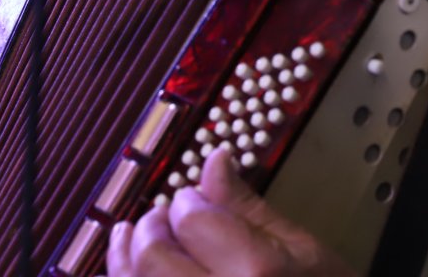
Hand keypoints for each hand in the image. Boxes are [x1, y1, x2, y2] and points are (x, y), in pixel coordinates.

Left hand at [106, 146, 356, 275]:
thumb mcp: (301, 250)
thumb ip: (247, 208)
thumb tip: (214, 162)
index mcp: (255, 275)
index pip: (193, 218)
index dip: (189, 200)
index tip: (194, 198)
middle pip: (152, 255)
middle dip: (153, 227)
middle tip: (165, 217)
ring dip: (126, 257)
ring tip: (131, 236)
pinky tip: (129, 269)